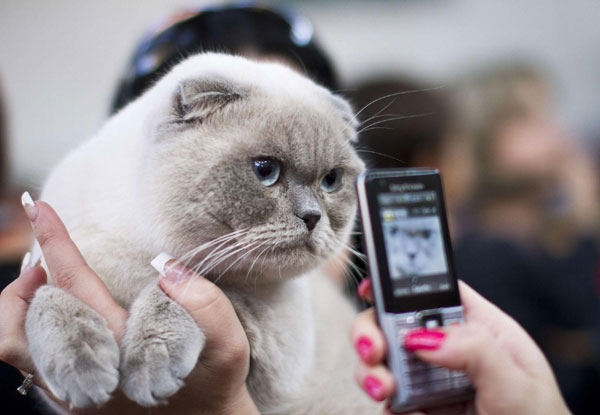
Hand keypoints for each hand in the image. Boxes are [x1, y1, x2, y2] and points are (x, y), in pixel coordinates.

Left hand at [0, 194, 257, 413]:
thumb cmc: (213, 384)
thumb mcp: (228, 345)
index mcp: (123, 354)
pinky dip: (25, 328)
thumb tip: (166, 266)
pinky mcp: (71, 401)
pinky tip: (50, 312)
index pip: (76, 288)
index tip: (39, 208)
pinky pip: (25, 364)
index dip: (55, 243)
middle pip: (25, 323)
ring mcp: (73, 394)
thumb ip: (204, 303)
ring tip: (39, 280)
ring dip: (17, 306)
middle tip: (41, 250)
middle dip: (25, 277)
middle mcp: (87, 377)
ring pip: (13, 347)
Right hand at [350, 278, 569, 414]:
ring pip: (384, 359)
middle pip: (395, 322)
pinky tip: (398, 411)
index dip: (399, 282)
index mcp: (478, 326)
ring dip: (371, 371)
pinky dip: (386, 403)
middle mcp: (449, 348)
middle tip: (374, 351)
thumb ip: (475, 351)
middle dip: (372, 331)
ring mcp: (432, 379)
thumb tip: (422, 337)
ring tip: (383, 390)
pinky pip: (389, 398)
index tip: (371, 288)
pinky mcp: (421, 408)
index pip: (433, 291)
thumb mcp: (517, 382)